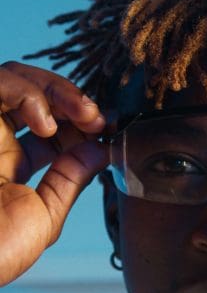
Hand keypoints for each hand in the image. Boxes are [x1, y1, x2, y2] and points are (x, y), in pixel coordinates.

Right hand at [0, 62, 107, 285]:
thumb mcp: (44, 214)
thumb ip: (71, 179)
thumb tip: (101, 150)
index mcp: (9, 163)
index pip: (50, 129)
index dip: (80, 125)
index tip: (109, 130)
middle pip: (31, 97)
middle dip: (72, 101)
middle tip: (99, 117)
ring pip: (11, 79)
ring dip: (56, 90)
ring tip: (84, 114)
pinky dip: (25, 93)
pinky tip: (45, 122)